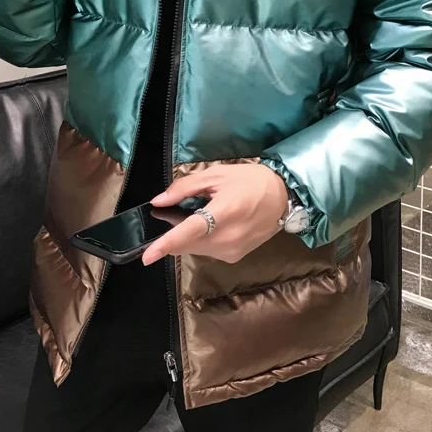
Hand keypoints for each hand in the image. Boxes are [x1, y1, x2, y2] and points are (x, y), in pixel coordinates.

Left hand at [141, 164, 288, 265]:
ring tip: (202, 216)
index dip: (166, 244)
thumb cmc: (250, 181)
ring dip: (189, 237)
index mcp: (225, 212)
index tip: (147, 256)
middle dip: (175, 234)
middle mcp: (228, 237)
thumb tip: (159, 201)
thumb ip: (185, 187)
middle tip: (179, 214)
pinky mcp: (235, 257)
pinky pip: (208, 251)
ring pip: (196, 249)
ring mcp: (232, 251)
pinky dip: (202, 241)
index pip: (190, 231)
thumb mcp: (217, 174)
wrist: (284, 196)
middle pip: (188, 244)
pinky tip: (213, 226)